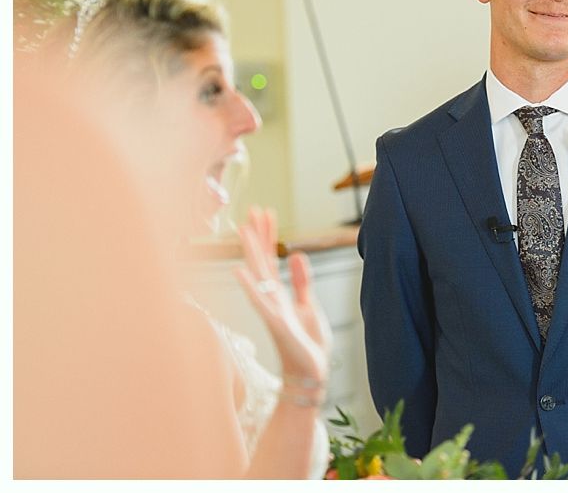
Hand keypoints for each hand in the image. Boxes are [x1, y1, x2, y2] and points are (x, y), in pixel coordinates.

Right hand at [234, 206, 331, 384]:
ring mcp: (272, 310)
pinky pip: (260, 301)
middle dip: (258, 235)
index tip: (264, 212)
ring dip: (251, 252)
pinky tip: (239, 271)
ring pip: (258, 275)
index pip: (271, 258)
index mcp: (280, 294)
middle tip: (252, 209)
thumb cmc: (308, 343)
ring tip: (244, 230)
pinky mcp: (276, 323)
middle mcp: (271, 299)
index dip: (268, 235)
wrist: (312, 374)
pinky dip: (249, 286)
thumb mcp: (309, 306)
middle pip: (262, 261)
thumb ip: (302, 281)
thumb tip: (296, 253)